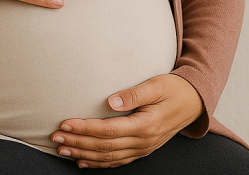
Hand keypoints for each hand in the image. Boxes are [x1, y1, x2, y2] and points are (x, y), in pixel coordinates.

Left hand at [50, 74, 203, 167]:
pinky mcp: (142, 149)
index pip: (107, 130)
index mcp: (145, 125)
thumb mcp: (156, 85)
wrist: (194, 102)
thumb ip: (133, 94)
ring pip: (108, 157)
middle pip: (104, 146)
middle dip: (77, 142)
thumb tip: (110, 102)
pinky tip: (82, 161)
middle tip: (55, 138)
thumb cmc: (173, 89)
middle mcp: (143, 141)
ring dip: (83, 154)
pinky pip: (117, 161)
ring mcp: (143, 148)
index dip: (84, 129)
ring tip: (62, 150)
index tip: (64, 123)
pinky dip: (98, 163)